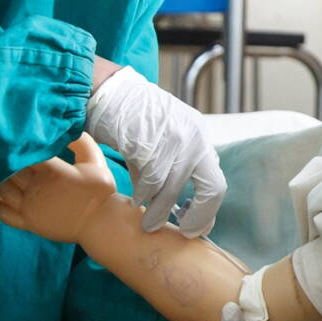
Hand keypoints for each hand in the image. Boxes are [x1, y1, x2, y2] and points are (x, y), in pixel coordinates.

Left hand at [0, 135, 119, 243]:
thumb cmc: (99, 191)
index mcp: (52, 171)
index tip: (21, 139)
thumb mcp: (96, 161)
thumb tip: (69, 129)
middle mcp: (36, 188)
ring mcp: (30, 207)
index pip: (27, 153)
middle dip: (9, 160)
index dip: (22, 145)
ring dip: (2, 179)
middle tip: (9, 153)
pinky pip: (4, 214)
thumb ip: (82, 142)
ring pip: (4, 188)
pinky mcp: (28, 223)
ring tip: (5, 173)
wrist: (101, 223)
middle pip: (11, 169)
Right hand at [84, 66, 225, 235]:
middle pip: (213, 189)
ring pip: (175, 190)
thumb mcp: (161, 137)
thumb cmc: (128, 115)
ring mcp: (177, 141)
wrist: (105, 89)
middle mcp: (195, 138)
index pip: (215, 180)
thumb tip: (172, 202)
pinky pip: (152, 183)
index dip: (207, 207)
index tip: (194, 222)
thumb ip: (171, 167)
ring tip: (148, 224)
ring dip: (161, 212)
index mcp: (199, 136)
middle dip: (201, 216)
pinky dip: (143, 196)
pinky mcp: (153, 144)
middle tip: (187, 231)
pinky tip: (135, 201)